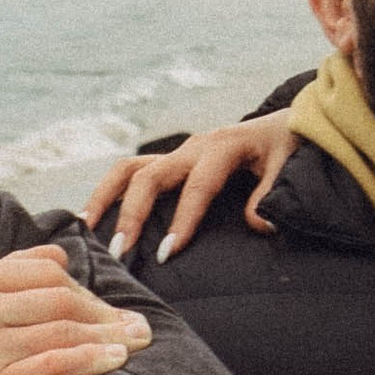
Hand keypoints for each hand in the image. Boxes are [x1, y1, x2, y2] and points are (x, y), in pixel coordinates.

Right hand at [0, 246, 151, 374]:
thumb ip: (2, 277)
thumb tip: (60, 255)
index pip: (44, 272)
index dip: (86, 289)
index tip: (110, 308)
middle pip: (60, 299)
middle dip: (106, 312)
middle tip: (138, 325)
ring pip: (62, 330)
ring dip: (110, 335)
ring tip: (140, 341)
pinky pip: (52, 368)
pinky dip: (90, 361)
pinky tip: (116, 361)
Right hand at [79, 117, 295, 261]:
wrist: (285, 121)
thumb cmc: (284, 146)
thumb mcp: (288, 164)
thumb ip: (272, 193)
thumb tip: (259, 224)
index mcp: (222, 147)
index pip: (198, 186)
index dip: (183, 220)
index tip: (167, 254)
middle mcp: (192, 148)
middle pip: (150, 175)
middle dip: (132, 214)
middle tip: (119, 252)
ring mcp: (177, 152)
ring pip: (129, 169)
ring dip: (105, 198)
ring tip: (86, 230)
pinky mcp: (170, 160)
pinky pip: (131, 172)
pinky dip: (109, 193)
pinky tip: (93, 218)